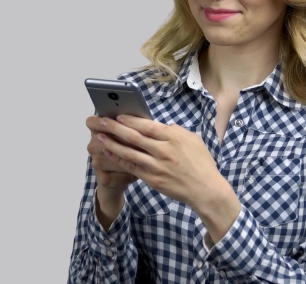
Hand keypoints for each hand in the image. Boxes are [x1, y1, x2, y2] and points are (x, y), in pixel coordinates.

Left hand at [95, 115, 227, 209]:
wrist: (206, 190)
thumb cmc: (201, 163)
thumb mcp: (193, 140)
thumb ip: (176, 131)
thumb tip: (161, 125)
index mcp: (174, 138)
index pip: (147, 126)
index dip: (130, 120)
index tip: (118, 115)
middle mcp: (164, 151)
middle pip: (134, 137)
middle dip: (115, 128)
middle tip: (101, 122)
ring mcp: (157, 166)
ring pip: (129, 153)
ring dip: (112, 144)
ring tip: (99, 137)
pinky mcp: (153, 179)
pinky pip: (132, 168)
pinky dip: (119, 159)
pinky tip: (109, 153)